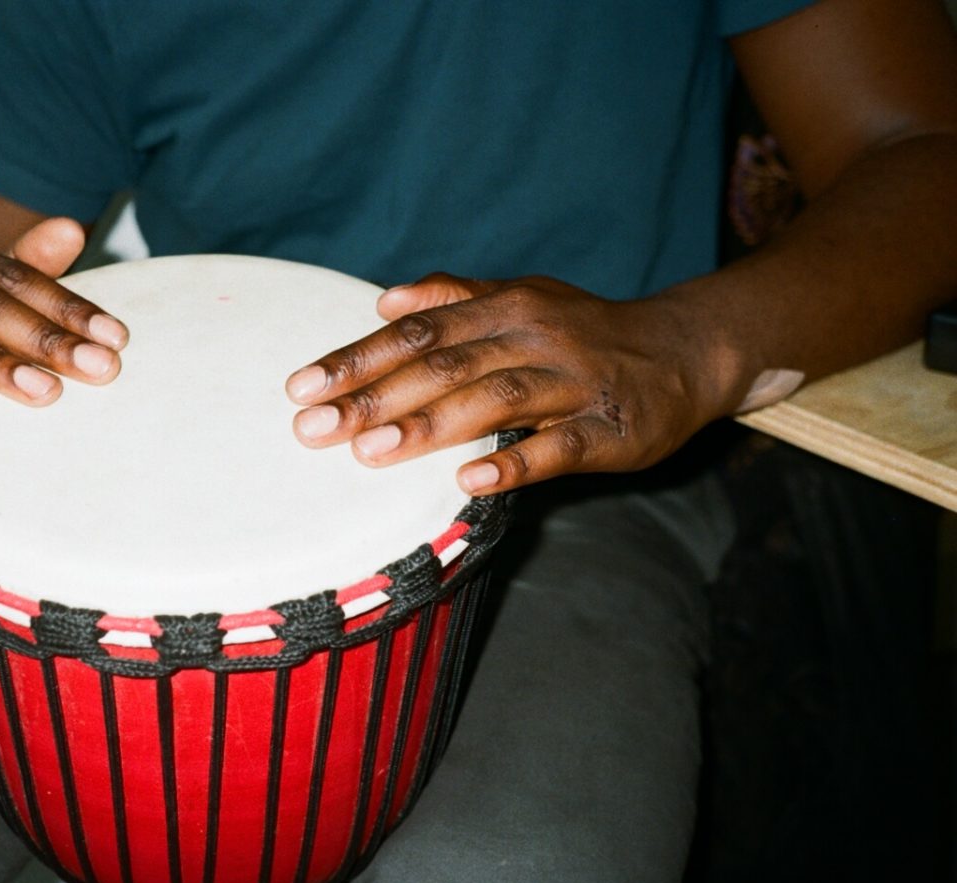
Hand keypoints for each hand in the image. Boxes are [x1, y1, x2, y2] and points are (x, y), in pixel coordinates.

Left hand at [284, 274, 735, 493]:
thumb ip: (452, 298)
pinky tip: (469, 479)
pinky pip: (559, 447)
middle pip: (443, 365)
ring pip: (494, 400)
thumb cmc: (584, 330)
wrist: (687, 350)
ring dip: (429, 426)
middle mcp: (534, 336)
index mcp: (504, 307)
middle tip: (313, 428)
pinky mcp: (611, 429)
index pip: (417, 332)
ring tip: (370, 452)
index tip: (301, 387)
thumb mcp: (520, 297)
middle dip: (373, 397)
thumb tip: (383, 299)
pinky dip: (514, 462)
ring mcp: (574, 383)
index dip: (358, 358)